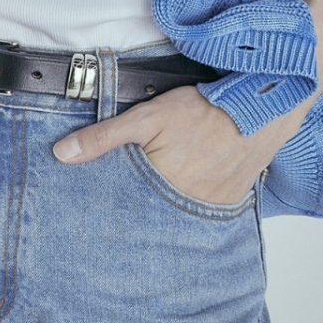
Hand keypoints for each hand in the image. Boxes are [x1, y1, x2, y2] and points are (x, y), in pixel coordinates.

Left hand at [51, 83, 294, 205]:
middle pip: (153, 215)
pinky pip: (203, 211)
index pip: (127, 210)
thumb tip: (62, 154)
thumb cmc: (203, 109)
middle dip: (140, 212)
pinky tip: (187, 190)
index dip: (114, 208)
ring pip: (177, 216)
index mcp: (160, 189)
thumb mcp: (146, 116)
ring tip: (159, 197)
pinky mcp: (228, 202)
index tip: (100, 213)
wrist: (260, 106)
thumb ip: (104, 137)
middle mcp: (185, 206)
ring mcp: (210, 207)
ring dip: (167, 208)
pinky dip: (192, 204)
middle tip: (132, 204)